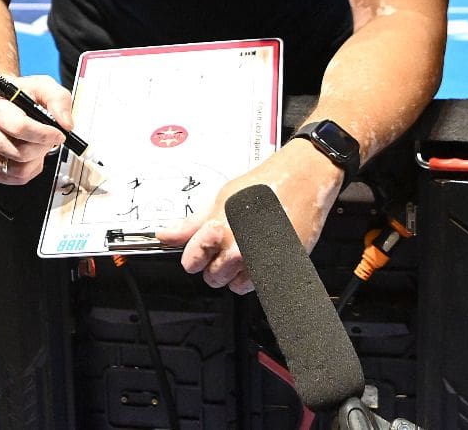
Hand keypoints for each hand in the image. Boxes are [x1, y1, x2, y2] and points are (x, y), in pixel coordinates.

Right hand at [0, 74, 69, 184]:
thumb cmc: (19, 96)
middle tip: (49, 139)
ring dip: (36, 160)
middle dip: (42, 148)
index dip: (44, 134)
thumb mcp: (42, 86)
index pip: (19, 127)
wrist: (2, 104)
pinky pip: (13, 179)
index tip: (58, 133)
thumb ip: (58, 100)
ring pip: (17, 169)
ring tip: (38, 146)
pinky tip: (29, 155)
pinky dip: (28, 170)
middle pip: (19, 153)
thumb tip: (65, 123)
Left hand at [156, 138, 340, 294]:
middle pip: (213, 278)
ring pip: (237, 286)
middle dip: (215, 264)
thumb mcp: (220, 199)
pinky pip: (261, 286)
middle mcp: (240, 250)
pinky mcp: (284, 269)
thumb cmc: (263, 186)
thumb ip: (192, 224)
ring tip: (246, 247)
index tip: (201, 248)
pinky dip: (258, 276)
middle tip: (227, 244)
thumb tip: (165, 235)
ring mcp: (262, 262)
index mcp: (219, 231)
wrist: (301, 181)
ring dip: (237, 273)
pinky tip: (261, 254)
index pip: (191, 263)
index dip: (195, 255)